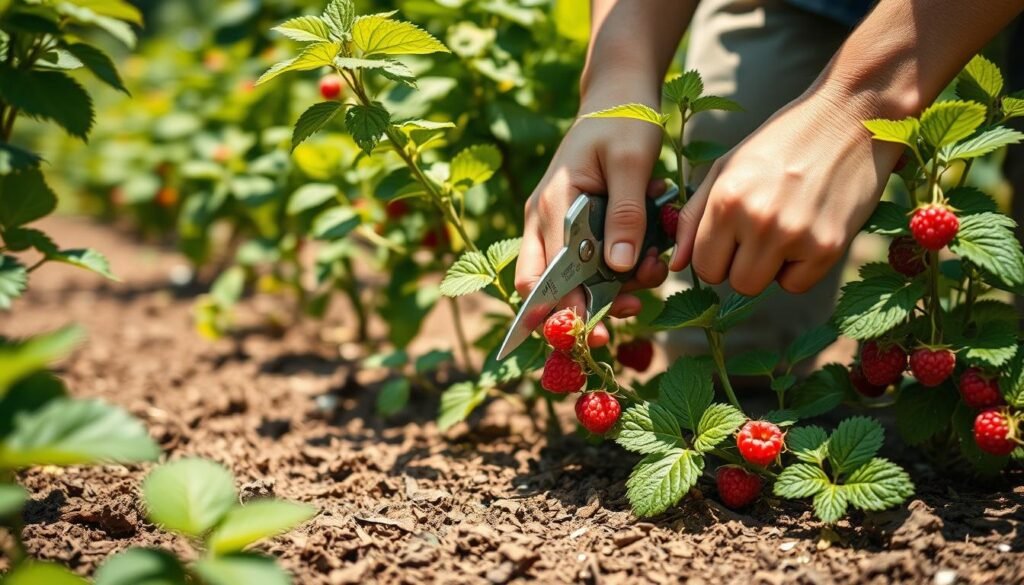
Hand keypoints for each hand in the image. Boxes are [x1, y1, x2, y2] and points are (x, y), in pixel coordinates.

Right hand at [515, 89, 669, 346]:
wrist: (618, 94)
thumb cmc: (624, 121)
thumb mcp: (632, 162)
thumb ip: (626, 214)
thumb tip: (619, 268)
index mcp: (551, 207)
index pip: (540, 280)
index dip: (562, 313)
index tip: (596, 332)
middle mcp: (545, 221)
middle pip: (551, 289)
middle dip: (591, 309)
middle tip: (634, 309)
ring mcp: (558, 225)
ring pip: (576, 280)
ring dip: (615, 286)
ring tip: (653, 266)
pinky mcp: (578, 226)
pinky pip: (594, 262)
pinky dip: (622, 266)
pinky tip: (649, 250)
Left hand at [670, 87, 904, 295]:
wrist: (850, 117)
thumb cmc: (780, 143)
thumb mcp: (726, 169)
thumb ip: (693, 218)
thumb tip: (675, 264)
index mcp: (726, 199)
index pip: (703, 267)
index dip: (714, 257)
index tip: (731, 238)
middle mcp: (758, 220)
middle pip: (734, 283)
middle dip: (741, 265)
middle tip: (759, 232)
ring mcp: (796, 235)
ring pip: (762, 287)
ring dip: (768, 268)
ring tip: (783, 228)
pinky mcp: (830, 246)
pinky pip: (798, 285)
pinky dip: (800, 268)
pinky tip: (808, 231)